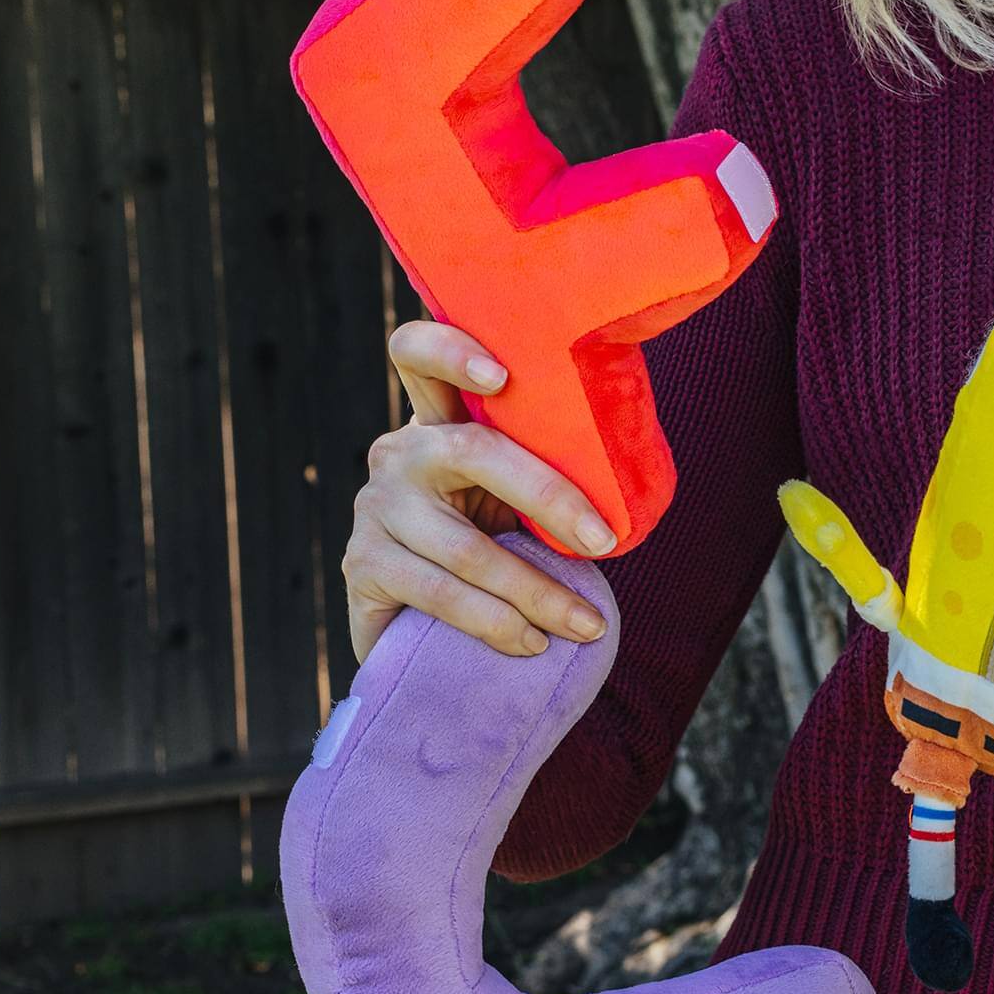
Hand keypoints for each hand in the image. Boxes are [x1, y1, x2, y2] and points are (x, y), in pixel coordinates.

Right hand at [344, 320, 616, 661]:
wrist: (424, 624)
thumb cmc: (492, 544)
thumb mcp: (514, 501)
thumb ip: (543, 474)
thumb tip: (631, 498)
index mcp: (439, 421)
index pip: (417, 355)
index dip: (451, 350)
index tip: (502, 374)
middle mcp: (398, 454)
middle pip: (473, 452)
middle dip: (552, 498)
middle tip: (605, 542)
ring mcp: (374, 508)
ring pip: (468, 548)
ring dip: (539, 593)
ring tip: (587, 624)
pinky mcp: (362, 565)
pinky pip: (442, 594)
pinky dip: (499, 624)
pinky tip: (532, 643)